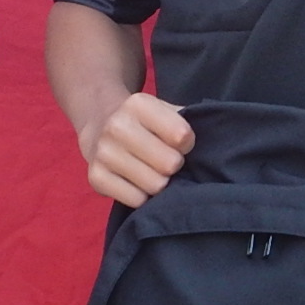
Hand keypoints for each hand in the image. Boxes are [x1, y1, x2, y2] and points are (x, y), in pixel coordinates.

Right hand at [80, 92, 193, 207]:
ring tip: (152, 171)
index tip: (179, 143)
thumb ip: (187, 121)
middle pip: (170, 164)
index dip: (187, 144)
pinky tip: (137, 182)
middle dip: (173, 165)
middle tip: (165, 160)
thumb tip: (209, 141)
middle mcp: (116, 126)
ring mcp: (104, 152)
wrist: (100, 124)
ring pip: (154, 185)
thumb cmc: (146, 123)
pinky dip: (141, 196)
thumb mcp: (165, 111)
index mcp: (138, 104)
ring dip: (159, 183)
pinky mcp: (95, 177)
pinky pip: (136, 200)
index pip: (182, 136)